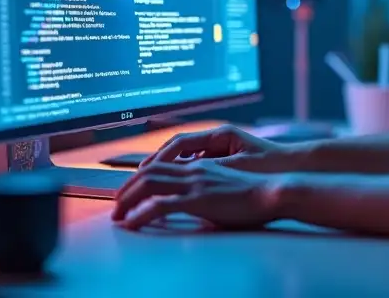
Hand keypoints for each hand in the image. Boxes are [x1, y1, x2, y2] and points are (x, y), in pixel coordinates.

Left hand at [111, 160, 280, 230]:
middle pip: (149, 172)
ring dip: (128, 199)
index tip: (129, 192)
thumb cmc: (255, 194)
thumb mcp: (224, 188)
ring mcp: (194, 182)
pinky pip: (160, 205)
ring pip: (149, 183)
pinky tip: (133, 223)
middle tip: (116, 205)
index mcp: (200, 166)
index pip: (161, 166)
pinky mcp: (198, 199)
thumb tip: (192, 204)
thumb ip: (205, 191)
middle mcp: (193, 169)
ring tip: (118, 215)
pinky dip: (141, 214)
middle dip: (127, 188)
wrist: (272, 192)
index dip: (140, 177)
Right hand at [137, 124, 296, 172]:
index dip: (160, 157)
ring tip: (149, 182)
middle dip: (157, 161)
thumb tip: (185, 173)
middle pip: (178, 146)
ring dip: (168, 167)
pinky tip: (174, 185)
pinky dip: (183, 171)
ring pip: (186, 154)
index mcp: (220, 135)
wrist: (295, 167)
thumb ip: (210, 170)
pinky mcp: (225, 157)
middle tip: (138, 177)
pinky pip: (197, 162)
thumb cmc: (270, 167)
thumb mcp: (237, 169)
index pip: (180, 142)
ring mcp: (221, 146)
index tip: (144, 171)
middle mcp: (219, 137)